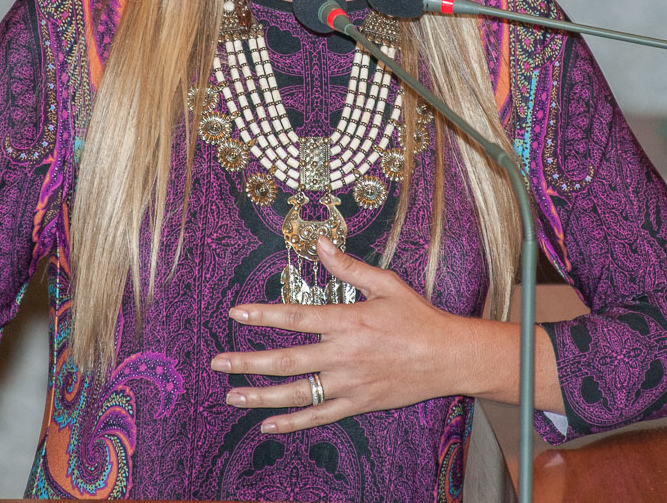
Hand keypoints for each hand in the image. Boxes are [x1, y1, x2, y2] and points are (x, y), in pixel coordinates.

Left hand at [211, 236, 471, 433]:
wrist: (448, 357)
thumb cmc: (417, 317)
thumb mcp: (386, 284)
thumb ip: (348, 266)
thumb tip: (320, 243)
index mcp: (348, 320)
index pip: (296, 317)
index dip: (263, 315)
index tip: (236, 313)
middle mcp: (344, 354)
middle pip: (286, 360)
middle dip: (248, 361)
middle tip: (218, 362)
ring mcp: (350, 382)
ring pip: (297, 393)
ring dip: (260, 396)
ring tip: (231, 395)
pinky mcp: (358, 403)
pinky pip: (319, 415)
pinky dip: (292, 423)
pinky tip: (268, 424)